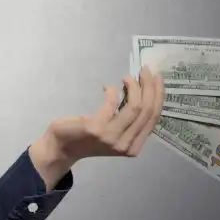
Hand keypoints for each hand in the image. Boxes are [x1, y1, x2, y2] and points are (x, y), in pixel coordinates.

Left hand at [46, 66, 165, 162]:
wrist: (62, 149)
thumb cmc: (88, 139)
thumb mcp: (115, 134)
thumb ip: (130, 122)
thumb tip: (143, 93)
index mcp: (134, 147)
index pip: (153, 118)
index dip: (158, 95)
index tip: (158, 78)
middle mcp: (126, 145)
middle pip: (147, 110)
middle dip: (149, 87)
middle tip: (145, 70)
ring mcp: (112, 137)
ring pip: (134, 106)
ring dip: (133, 86)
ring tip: (127, 77)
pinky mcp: (96, 128)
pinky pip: (112, 103)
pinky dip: (112, 91)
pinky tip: (107, 88)